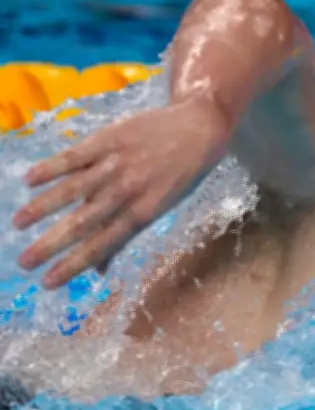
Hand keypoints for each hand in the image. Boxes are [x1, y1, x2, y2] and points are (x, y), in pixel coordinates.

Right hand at [12, 100, 228, 288]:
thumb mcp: (162, 206)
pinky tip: (29, 180)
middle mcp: (128, 190)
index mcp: (143, 211)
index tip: (48, 282)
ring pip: (74, 189)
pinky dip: (52, 168)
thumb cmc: (181, 173)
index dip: (74, 265)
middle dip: (51, 244)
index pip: (103, 244)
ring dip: (43, 207)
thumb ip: (127, 233)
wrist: (201, 127)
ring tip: (19, 223)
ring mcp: (118, 163)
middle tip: (24, 262)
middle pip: (84, 222)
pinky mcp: (111, 138)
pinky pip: (75, 155)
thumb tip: (100, 270)